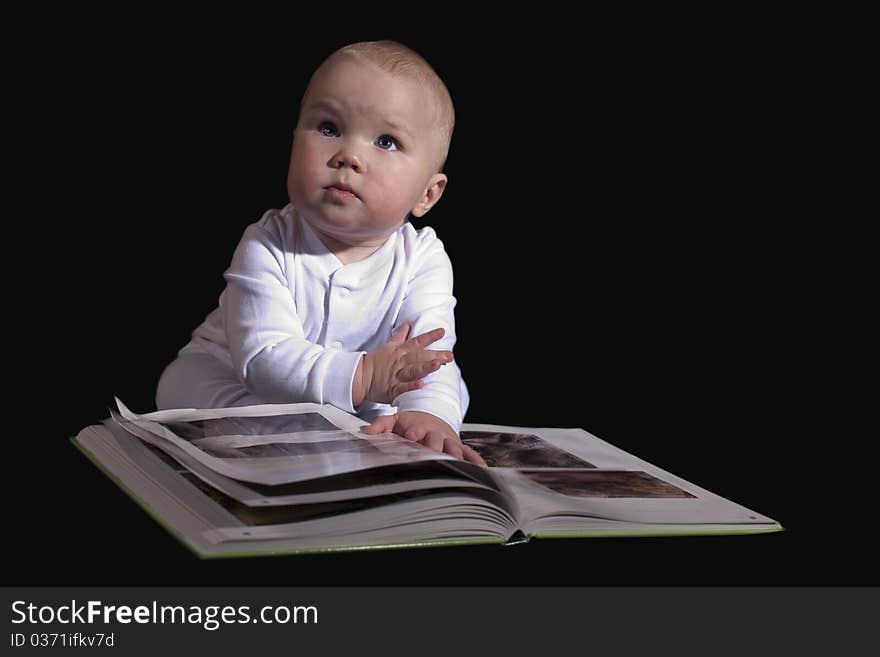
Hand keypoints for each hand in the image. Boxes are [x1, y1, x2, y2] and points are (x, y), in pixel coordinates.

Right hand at [352, 323, 452, 405]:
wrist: (360, 377)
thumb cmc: (376, 361)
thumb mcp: (388, 345)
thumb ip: (400, 336)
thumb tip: (407, 324)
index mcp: (400, 351)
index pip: (417, 341)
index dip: (430, 336)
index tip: (442, 332)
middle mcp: (400, 361)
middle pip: (419, 356)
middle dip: (435, 355)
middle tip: (450, 355)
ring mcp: (397, 375)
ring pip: (412, 370)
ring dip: (425, 367)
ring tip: (438, 365)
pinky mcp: (392, 389)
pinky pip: (403, 387)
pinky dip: (412, 386)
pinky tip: (422, 385)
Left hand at [364, 411, 487, 466]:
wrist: (431, 417)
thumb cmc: (411, 423)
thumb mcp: (395, 420)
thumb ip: (381, 424)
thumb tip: (367, 432)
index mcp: (418, 428)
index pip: (416, 431)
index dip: (414, 433)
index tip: (411, 436)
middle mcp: (434, 434)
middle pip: (436, 441)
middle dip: (435, 448)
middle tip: (433, 455)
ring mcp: (447, 440)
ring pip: (453, 447)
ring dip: (455, 455)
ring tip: (457, 463)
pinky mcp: (457, 445)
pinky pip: (468, 452)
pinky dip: (475, 459)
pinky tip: (482, 468)